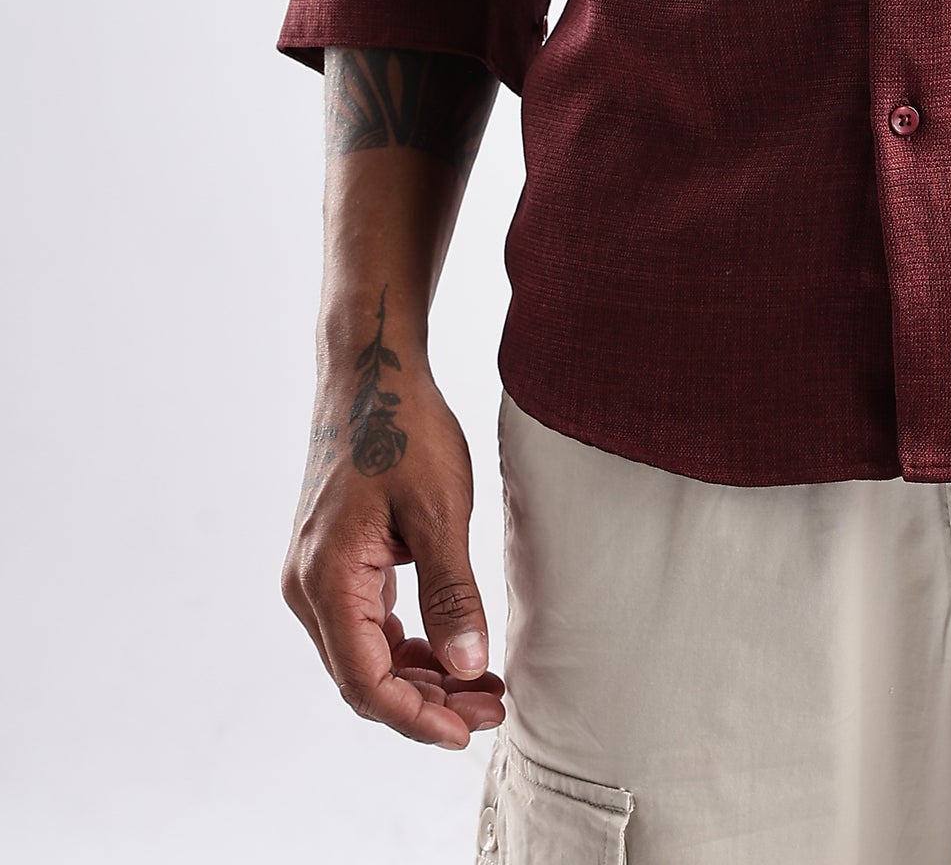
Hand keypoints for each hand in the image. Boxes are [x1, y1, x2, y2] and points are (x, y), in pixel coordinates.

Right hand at [282, 302, 505, 749]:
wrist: (372, 369)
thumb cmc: (403, 429)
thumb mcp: (440, 511)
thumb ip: (451, 592)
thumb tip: (465, 667)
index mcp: (325, 579)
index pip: (366, 680)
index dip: (416, 716)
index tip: (467, 732)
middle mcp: (308, 587)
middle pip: (363, 676)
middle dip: (426, 703)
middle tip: (491, 708)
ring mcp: (318, 575)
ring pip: (366, 654)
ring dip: (421, 677)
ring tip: (483, 686)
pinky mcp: (337, 561)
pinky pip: (368, 624)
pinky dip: (410, 644)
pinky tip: (454, 649)